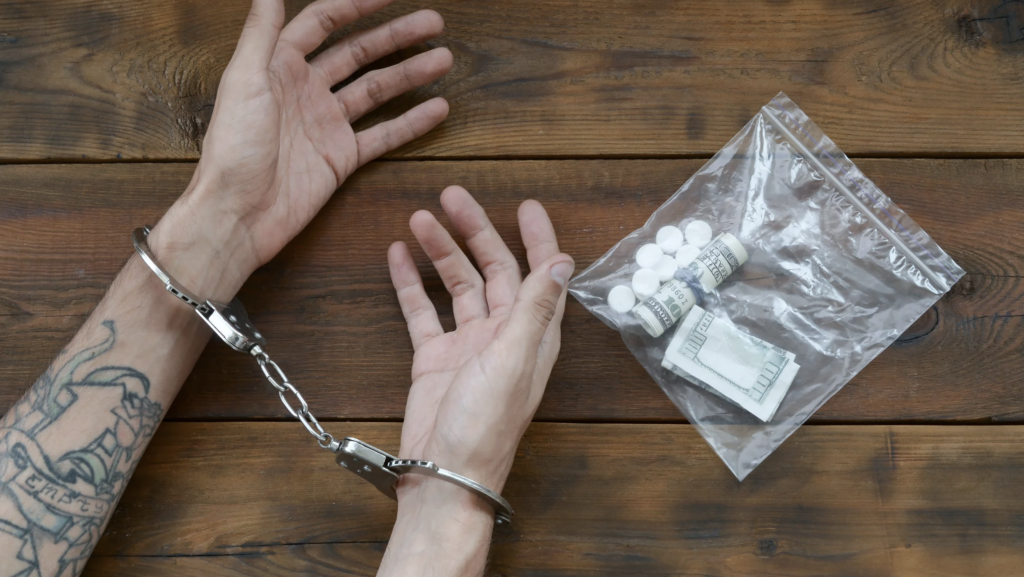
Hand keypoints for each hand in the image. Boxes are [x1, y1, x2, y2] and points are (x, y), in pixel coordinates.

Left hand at [148, 0, 452, 299]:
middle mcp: (306, 90)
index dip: (357, 4)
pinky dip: (410, 123)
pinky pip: (382, 135)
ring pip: (376, 90)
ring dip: (410, 74)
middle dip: (397, 36)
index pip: (324, 23)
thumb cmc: (232, 149)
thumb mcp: (243, 82)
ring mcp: (326, 125)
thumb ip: (261, 33)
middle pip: (359, 53)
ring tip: (444, 59)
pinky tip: (438, 109)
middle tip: (434, 22)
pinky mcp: (340, 158)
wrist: (237, 214)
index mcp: (279, 66)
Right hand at [387, 186, 574, 497]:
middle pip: (492, 270)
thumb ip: (534, 308)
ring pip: (455, 285)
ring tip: (418, 218)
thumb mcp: (514, 359)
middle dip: (474, 231)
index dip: (537, 239)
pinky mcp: (434, 358)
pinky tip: (398, 257)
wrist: (444, 472)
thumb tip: (563, 260)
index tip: (526, 205)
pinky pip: (422, 311)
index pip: (539, 274)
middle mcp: (503, 335)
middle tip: (452, 196)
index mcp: (531, 335)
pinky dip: (410, 284)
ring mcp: (467, 346)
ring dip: (439, 251)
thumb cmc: (486, 426)